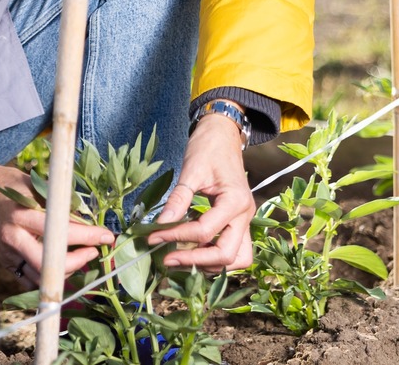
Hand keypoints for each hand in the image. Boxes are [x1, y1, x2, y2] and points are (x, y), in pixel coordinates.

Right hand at [0, 162, 114, 285]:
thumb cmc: (17, 186)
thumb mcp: (39, 187)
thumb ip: (60, 206)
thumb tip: (90, 223)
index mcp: (21, 215)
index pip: (57, 231)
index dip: (85, 235)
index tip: (106, 236)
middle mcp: (13, 237)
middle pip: (48, 263)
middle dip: (76, 261)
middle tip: (93, 251)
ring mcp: (8, 254)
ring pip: (41, 277)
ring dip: (66, 271)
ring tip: (80, 256)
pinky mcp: (7, 263)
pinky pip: (31, 280)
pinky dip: (49, 277)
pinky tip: (61, 265)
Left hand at [147, 113, 255, 270]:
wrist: (222, 135)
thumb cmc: (208, 148)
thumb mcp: (191, 170)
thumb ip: (178, 199)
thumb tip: (160, 225)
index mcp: (236, 201)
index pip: (205, 231)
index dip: (177, 237)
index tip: (152, 238)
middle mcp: (245, 216)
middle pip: (228, 255)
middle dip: (196, 261)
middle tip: (167, 260)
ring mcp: (244, 221)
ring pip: (236, 259)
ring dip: (209, 264)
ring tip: (179, 259)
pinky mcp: (237, 223)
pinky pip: (232, 249)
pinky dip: (213, 256)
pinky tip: (190, 251)